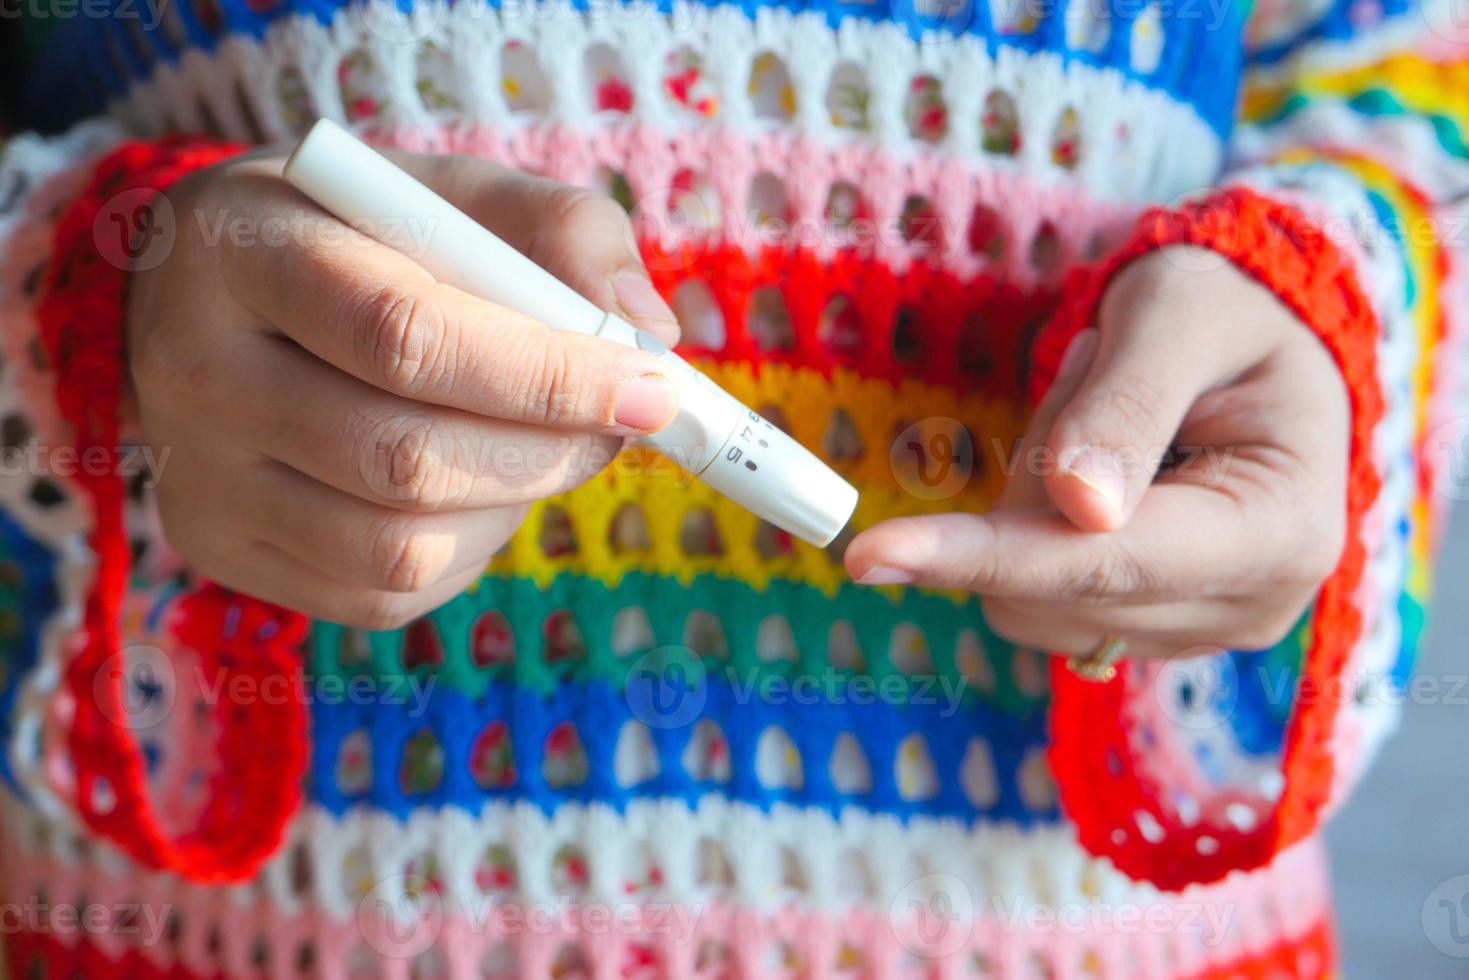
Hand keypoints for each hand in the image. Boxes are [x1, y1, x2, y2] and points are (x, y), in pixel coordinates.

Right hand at [127, 150, 679, 627]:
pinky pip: (382, 593)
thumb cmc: (360, 236)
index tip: (648, 386)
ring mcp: (200, 477)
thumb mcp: (453, 193)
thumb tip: (649, 333)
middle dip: (551, 450)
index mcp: (243, 245)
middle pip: (404, 457)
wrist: (209, 296)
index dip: (545, 374)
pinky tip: (475, 489)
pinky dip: (468, 550)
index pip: (406, 334)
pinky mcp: (223, 549)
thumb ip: (563, 231)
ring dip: (513, 506)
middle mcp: (196, 370)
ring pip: (398, 545)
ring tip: (540, 448)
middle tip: (620, 424)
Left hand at [846, 246, 1350, 659]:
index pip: (1098, 562)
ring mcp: (1198, 629)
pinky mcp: (1149, 630)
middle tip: (1091, 372)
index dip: (979, 554)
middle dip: (1031, 476)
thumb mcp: (1180, 315)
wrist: (1268, 348)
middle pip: (1047, 587)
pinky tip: (1093, 471)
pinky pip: (1033, 601)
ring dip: (1028, 504)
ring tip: (1101, 419)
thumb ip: (1127, 403)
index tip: (867, 555)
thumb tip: (1076, 505)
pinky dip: (1033, 530)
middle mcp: (1248, 606)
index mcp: (1279, 532)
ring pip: (1025, 600)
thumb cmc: (1230, 311)